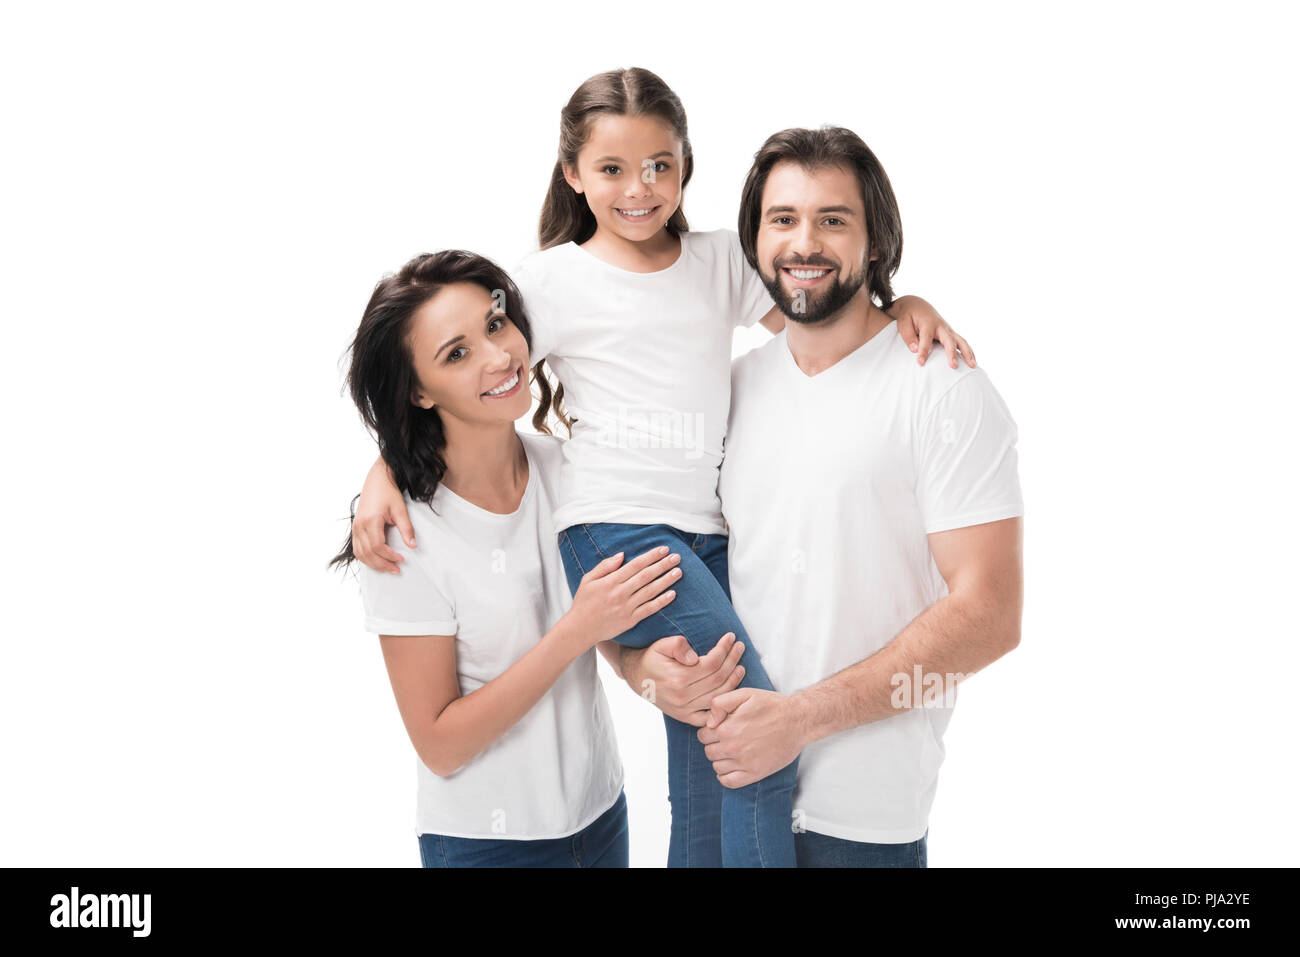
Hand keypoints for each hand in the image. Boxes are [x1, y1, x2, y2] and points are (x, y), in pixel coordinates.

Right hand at [354, 458, 415, 573]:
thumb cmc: (388, 492)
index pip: (377, 546)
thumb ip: (406, 528)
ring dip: (373, 564)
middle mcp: (359, 526)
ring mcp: (355, 527)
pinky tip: (376, 561)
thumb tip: (413, 545)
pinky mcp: (355, 528)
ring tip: (388, 568)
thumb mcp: (400, 509)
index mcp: (370, 521)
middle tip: (396, 570)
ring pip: (360, 553)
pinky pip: (357, 548)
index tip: (401, 560)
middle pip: (368, 553)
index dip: (389, 556)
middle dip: (382, 564)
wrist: (377, 480)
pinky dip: (366, 558)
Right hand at [564, 547, 680, 647]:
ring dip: (666, 581)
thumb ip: (605, 566)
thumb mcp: (588, 579)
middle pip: (646, 576)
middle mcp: (620, 593)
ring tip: (678, 572)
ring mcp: (626, 607)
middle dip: (663, 565)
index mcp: (610, 581)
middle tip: (677, 557)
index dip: (651, 556)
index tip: (663, 549)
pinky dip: (661, 602)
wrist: (580, 629)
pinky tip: (672, 594)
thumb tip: (622, 555)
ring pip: (650, 591)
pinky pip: (649, 609)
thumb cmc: (584, 602)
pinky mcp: (630, 620)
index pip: (635, 565)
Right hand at [623, 632, 746, 726]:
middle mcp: (683, 697)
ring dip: (733, 681)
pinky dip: (722, 708)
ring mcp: (684, 710)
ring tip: (741, 666)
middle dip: (732, 661)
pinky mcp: (685, 717)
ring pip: (718, 696)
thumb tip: (695, 657)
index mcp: (678, 678)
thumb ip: (678, 646)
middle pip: (718, 679)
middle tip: (740, 647)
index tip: (731, 637)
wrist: (637, 677)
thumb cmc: (651, 658)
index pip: (711, 663)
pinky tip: (732, 695)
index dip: (724, 649)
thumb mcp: (661, 645)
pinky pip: (709, 717)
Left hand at [697, 688, 804, 788]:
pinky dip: (726, 776)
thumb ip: (720, 703)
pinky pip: (729, 782)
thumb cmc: (772, 705)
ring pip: (717, 766)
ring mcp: (744, 763)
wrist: (798, 720)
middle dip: (714, 744)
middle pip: (708, 751)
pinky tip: (733, 766)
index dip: (710, 730)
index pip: (702, 735)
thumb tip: (708, 721)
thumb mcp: (745, 694)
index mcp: (727, 728)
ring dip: (721, 759)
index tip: (720, 727)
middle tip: (728, 737)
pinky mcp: (755, 774)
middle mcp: (733, 747)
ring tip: (733, 750)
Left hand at [890, 294, 975, 369]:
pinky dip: (969, 352)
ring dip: (968, 353)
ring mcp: (948, 330)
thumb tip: (915, 350)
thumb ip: (908, 336)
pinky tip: (973, 363)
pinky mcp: (951, 334)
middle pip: (949, 340)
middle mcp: (941, 326)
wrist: (917, 305)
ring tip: (973, 366)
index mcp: (928, 323)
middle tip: (953, 366)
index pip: (926, 338)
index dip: (923, 351)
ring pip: (961, 341)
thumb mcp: (903, 322)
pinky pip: (962, 343)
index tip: (920, 363)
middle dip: (952, 353)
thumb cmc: (909, 315)